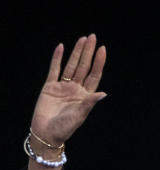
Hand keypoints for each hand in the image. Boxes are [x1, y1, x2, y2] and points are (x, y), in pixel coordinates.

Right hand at [30, 34, 106, 148]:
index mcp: (85, 96)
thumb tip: (104, 94)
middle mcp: (76, 89)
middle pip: (83, 66)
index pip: (94, 75)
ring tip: (81, 39)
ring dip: (76, 52)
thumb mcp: (79, 116)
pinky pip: (54, 69)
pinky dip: (57, 58)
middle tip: (92, 37)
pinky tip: (61, 47)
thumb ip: (89, 103)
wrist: (46, 133)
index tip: (102, 49)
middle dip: (88, 52)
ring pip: (71, 65)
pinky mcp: (49, 86)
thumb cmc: (65, 128)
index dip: (98, 62)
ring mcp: (63, 86)